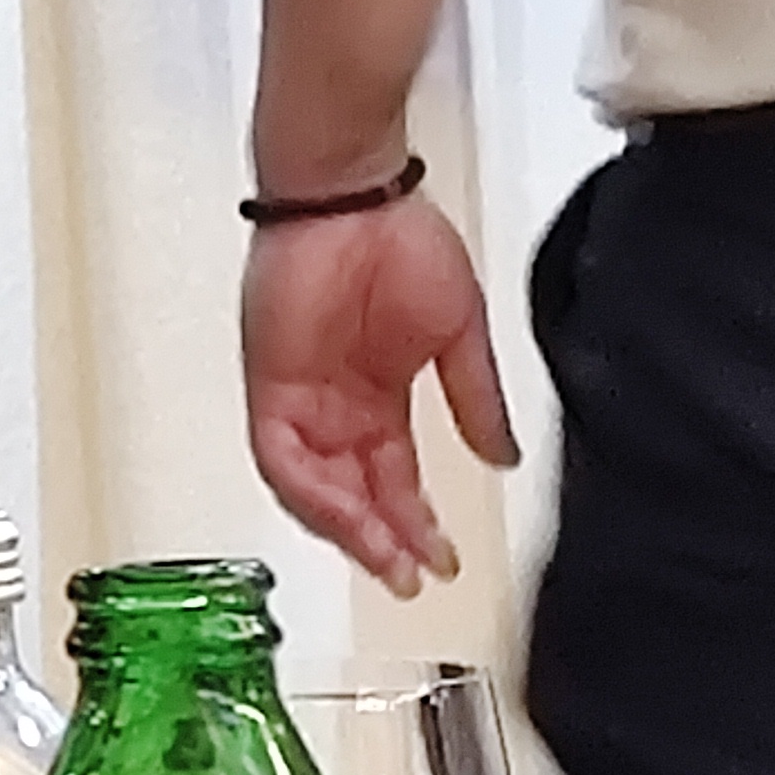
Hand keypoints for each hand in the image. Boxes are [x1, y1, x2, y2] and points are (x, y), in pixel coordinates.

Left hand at [240, 194, 517, 595]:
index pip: (394, 479)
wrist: (354, 195)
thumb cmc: (401, 242)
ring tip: (385, 559)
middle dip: (384, 540)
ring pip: (314, 487)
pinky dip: (311, 490)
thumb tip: (503, 459)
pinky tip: (347, 515)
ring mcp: (300, 398)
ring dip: (349, 527)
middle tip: (410, 578)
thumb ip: (476, 400)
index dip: (416, 524)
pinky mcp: (271, 384)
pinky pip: (281, 455)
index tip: (442, 561)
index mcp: (379, 397)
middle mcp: (336, 407)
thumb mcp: (459, 334)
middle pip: (353, 493)